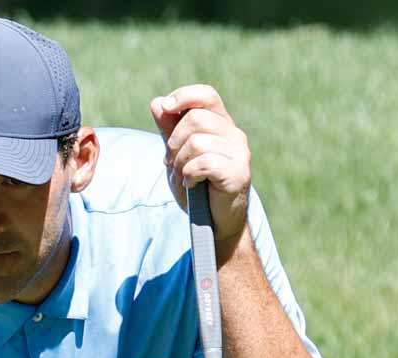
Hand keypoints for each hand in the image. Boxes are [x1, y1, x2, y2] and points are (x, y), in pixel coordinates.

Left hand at [151, 84, 251, 253]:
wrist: (214, 222)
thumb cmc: (197, 187)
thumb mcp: (177, 156)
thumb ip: (168, 130)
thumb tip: (157, 103)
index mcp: (221, 125)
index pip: (206, 95)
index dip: (184, 96)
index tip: (166, 108)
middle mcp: (234, 135)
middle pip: (195, 119)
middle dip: (174, 143)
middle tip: (174, 164)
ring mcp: (240, 154)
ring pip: (196, 142)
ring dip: (180, 163)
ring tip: (184, 178)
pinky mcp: (238, 173)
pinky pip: (204, 163)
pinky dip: (189, 175)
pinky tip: (192, 185)